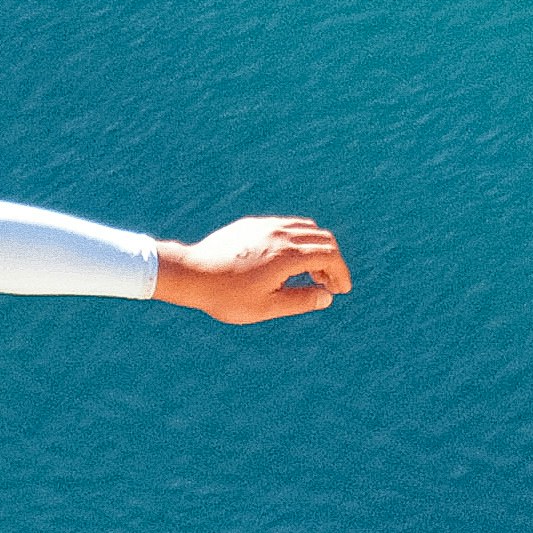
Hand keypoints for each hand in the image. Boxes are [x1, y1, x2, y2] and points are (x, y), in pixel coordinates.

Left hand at [156, 215, 351, 323]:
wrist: (190, 274)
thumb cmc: (226, 296)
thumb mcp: (266, 307)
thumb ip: (300, 301)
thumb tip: (326, 296)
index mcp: (286, 255)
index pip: (329, 255)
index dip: (341, 273)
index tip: (341, 290)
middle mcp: (279, 234)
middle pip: (322, 239)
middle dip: (332, 261)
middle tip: (326, 284)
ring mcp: (264, 225)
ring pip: (305, 228)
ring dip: (316, 248)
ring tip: (310, 273)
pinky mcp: (251, 225)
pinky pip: (285, 225)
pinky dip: (298, 240)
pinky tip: (288, 260)